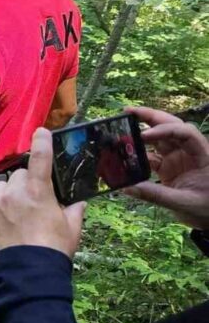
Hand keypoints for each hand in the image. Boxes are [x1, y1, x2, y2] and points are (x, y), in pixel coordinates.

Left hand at [0, 128, 86, 258]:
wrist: (29, 273)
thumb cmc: (54, 249)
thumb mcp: (72, 228)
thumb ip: (74, 210)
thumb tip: (77, 202)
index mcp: (40, 190)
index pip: (40, 157)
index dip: (41, 142)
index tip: (41, 132)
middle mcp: (15, 191)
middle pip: (20, 174)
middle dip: (26, 184)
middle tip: (32, 202)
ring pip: (0, 186)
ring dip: (7, 194)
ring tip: (14, 214)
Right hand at [123, 107, 208, 229]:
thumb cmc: (206, 210)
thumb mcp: (184, 203)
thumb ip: (156, 195)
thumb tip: (127, 188)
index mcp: (202, 155)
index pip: (185, 133)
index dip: (164, 130)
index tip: (143, 136)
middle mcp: (190, 152)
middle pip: (172, 126)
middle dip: (150, 117)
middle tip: (127, 112)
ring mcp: (178, 158)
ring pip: (160, 138)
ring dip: (141, 131)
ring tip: (121, 125)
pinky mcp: (168, 168)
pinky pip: (151, 156)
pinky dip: (137, 154)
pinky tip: (123, 155)